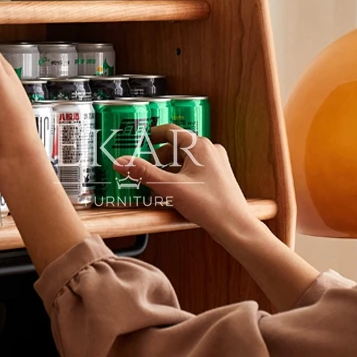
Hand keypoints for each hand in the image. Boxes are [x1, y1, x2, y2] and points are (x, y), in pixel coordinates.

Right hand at [113, 125, 253, 236]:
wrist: (234, 226)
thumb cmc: (210, 205)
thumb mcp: (170, 187)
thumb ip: (144, 173)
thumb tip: (122, 162)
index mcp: (199, 146)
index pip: (170, 131)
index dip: (152, 135)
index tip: (141, 141)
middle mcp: (209, 151)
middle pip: (176, 147)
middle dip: (158, 158)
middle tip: (144, 169)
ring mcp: (216, 163)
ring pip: (185, 160)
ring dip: (168, 169)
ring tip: (156, 184)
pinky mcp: (217, 177)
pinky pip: (194, 170)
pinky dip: (180, 177)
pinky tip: (172, 192)